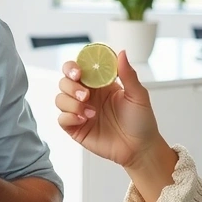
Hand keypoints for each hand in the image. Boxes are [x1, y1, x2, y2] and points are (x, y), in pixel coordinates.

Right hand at [56, 49, 169, 171]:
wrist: (140, 148)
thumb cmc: (141, 121)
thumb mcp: (138, 95)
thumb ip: (128, 74)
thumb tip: (121, 53)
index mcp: (99, 84)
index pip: (79, 68)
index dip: (73, 66)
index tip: (79, 71)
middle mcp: (87, 96)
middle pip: (64, 81)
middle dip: (70, 85)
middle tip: (85, 94)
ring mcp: (80, 112)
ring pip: (60, 99)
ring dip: (71, 102)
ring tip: (90, 112)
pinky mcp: (76, 128)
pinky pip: (61, 119)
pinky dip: (69, 117)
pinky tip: (84, 120)